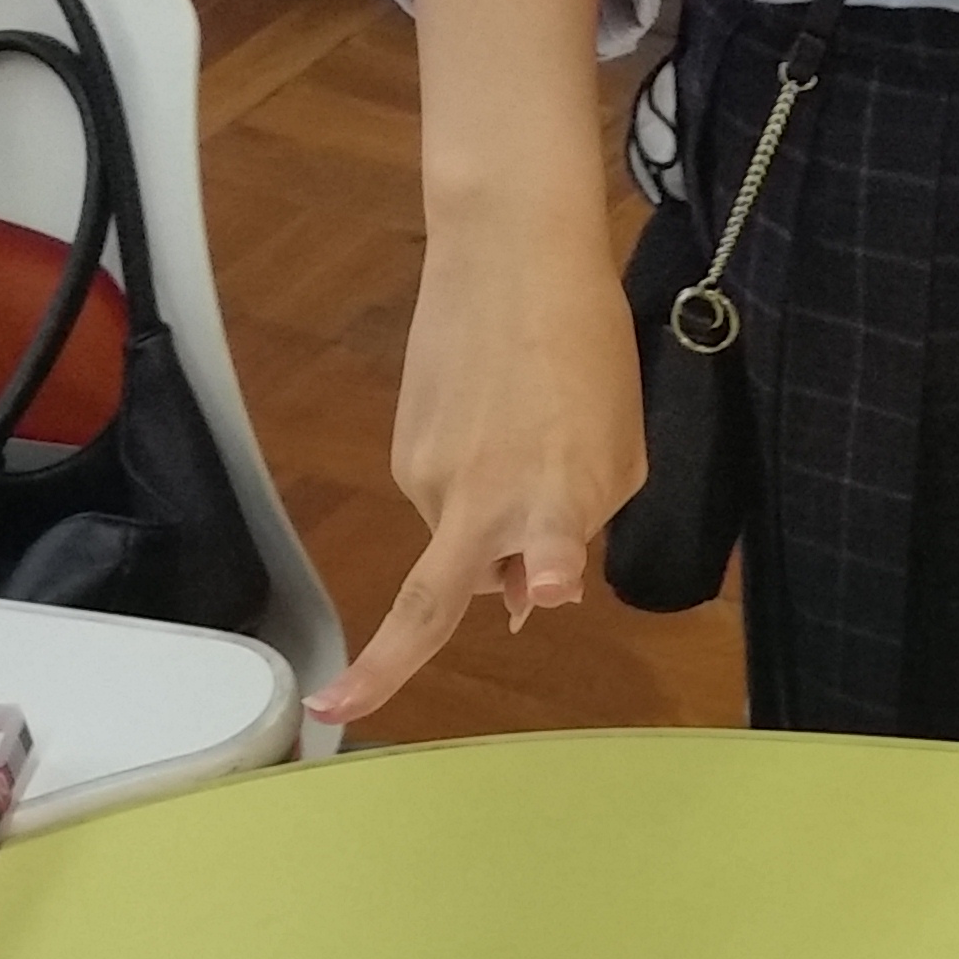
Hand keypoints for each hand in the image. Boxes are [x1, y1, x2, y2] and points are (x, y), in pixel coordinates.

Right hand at [302, 227, 643, 729]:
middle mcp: (484, 498)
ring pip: (457, 541)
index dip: (546, 575)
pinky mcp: (403, 451)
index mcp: (559, 495)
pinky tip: (496, 426)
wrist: (509, 253)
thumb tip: (528, 597)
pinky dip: (471, 487)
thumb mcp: (618, 452)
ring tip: (531, 447)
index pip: (548, 557)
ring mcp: (429, 477)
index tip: (542, 593)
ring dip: (490, 527)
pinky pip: (442, 498)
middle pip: (429, 600)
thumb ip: (578, 531)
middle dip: (381, 666)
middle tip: (340, 705)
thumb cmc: (586, 352)